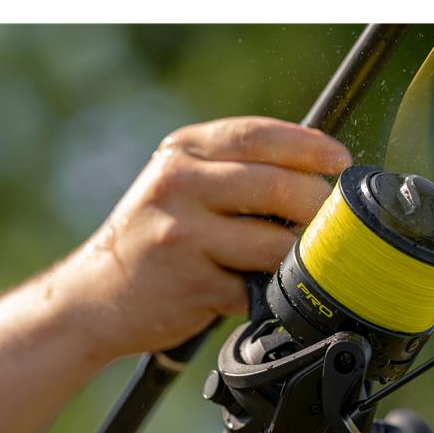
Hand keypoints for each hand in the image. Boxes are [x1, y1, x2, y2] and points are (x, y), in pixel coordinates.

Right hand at [60, 116, 350, 360]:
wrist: (92, 296)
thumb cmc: (152, 237)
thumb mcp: (178, 185)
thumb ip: (232, 172)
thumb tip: (314, 173)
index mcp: (180, 153)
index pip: (257, 136)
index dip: (309, 146)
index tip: (341, 161)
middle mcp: (177, 186)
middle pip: (276, 186)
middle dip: (319, 204)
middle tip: (336, 219)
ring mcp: (182, 236)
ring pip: (275, 242)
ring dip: (304, 254)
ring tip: (308, 257)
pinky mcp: (192, 284)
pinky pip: (258, 288)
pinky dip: (274, 292)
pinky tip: (269, 290)